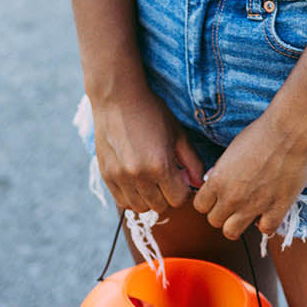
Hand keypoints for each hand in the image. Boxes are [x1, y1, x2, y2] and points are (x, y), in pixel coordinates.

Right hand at [91, 88, 204, 215]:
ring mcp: (120, 177)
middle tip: (166, 176)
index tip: (180, 176)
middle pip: (160, 206)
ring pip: (141, 208)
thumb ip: (192, 162)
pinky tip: (136, 180)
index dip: (183, 189)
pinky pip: (122, 202)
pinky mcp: (106, 176)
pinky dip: (131, 196)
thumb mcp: (178, 134)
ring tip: (150, 179)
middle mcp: (138, 176)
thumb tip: (200, 183)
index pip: (178, 199)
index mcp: (160, 165)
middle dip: (167, 194)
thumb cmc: (151, 112)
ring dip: (149, 198)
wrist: (118, 98)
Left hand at [191, 111, 306, 241]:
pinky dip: (267, 223)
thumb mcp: (232, 149)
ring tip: (249, 211)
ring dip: (239, 223)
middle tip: (235, 203)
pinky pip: (265, 230)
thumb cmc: (261, 133)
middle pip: (214, 221)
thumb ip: (222, 171)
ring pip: (232, 232)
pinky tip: (270, 211)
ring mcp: (254, 206)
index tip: (218, 196)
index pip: (200, 206)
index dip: (209, 201)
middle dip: (223, 213)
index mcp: (218, 180)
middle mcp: (232, 197)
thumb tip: (216, 181)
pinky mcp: (277, 209)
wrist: (289, 131)